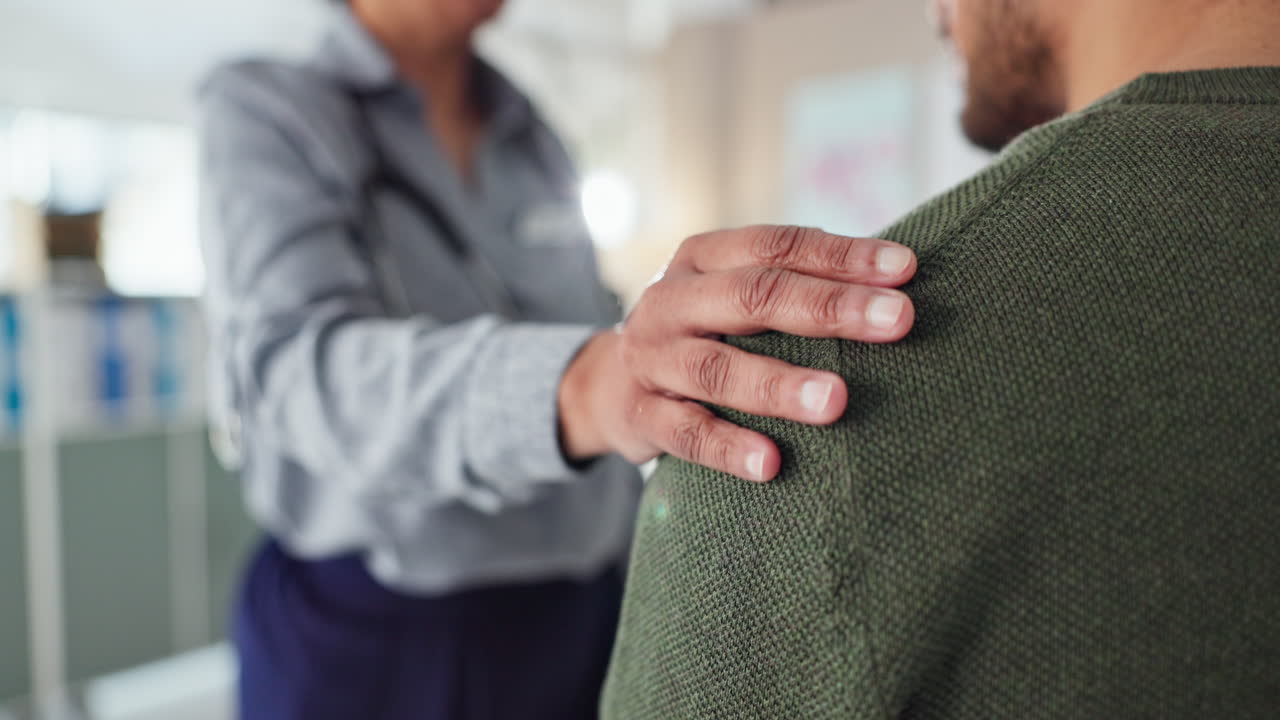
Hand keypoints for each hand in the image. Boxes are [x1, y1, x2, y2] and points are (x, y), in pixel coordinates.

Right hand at [559, 225, 915, 481]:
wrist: (607, 386)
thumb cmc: (705, 334)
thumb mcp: (732, 295)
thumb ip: (795, 286)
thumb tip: (900, 283)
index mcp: (703, 257)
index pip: (776, 246)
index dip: (842, 256)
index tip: (906, 270)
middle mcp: (671, 300)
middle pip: (752, 296)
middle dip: (830, 307)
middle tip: (897, 322)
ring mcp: (651, 359)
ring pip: (717, 369)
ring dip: (779, 385)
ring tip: (837, 400)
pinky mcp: (640, 415)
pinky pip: (685, 433)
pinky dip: (727, 447)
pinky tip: (771, 464)